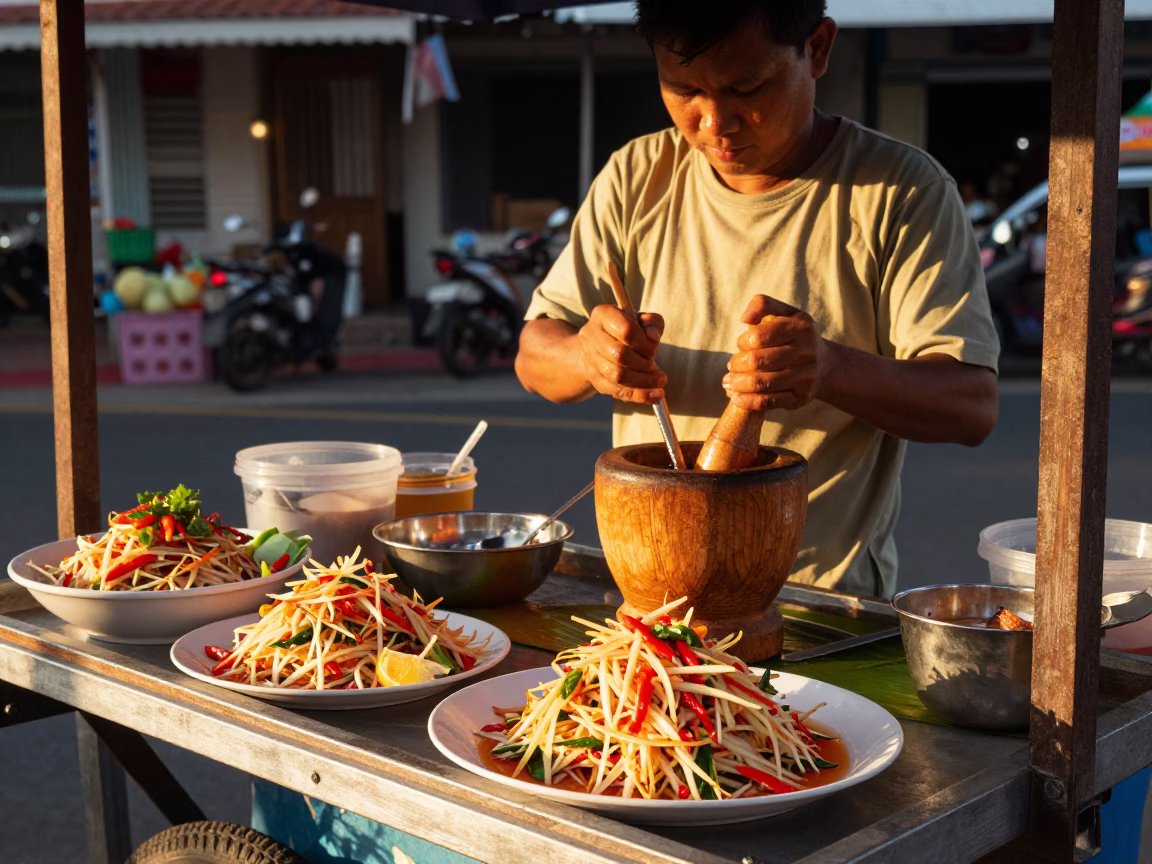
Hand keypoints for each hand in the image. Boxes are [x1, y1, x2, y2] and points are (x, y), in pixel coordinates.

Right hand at [576, 305, 665, 402]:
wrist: (597, 346)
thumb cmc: (624, 329)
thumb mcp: (640, 319)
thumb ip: (652, 323)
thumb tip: (653, 338)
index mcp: (603, 315)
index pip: (626, 330)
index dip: (644, 343)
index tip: (654, 349)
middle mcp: (591, 336)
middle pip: (620, 355)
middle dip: (644, 364)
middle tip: (656, 367)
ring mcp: (591, 359)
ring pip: (618, 376)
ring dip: (643, 381)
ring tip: (659, 381)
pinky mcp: (595, 379)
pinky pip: (617, 391)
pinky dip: (639, 395)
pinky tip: (655, 395)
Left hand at [722, 295, 829, 410]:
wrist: (826, 366)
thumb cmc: (795, 336)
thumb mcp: (785, 314)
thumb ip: (763, 305)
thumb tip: (745, 318)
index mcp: (800, 328)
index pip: (759, 336)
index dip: (743, 342)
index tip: (741, 345)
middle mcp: (806, 352)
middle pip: (757, 361)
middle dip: (737, 364)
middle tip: (731, 366)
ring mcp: (805, 377)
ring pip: (761, 383)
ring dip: (737, 384)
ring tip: (729, 382)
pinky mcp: (800, 398)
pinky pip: (768, 402)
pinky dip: (746, 400)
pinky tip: (736, 396)